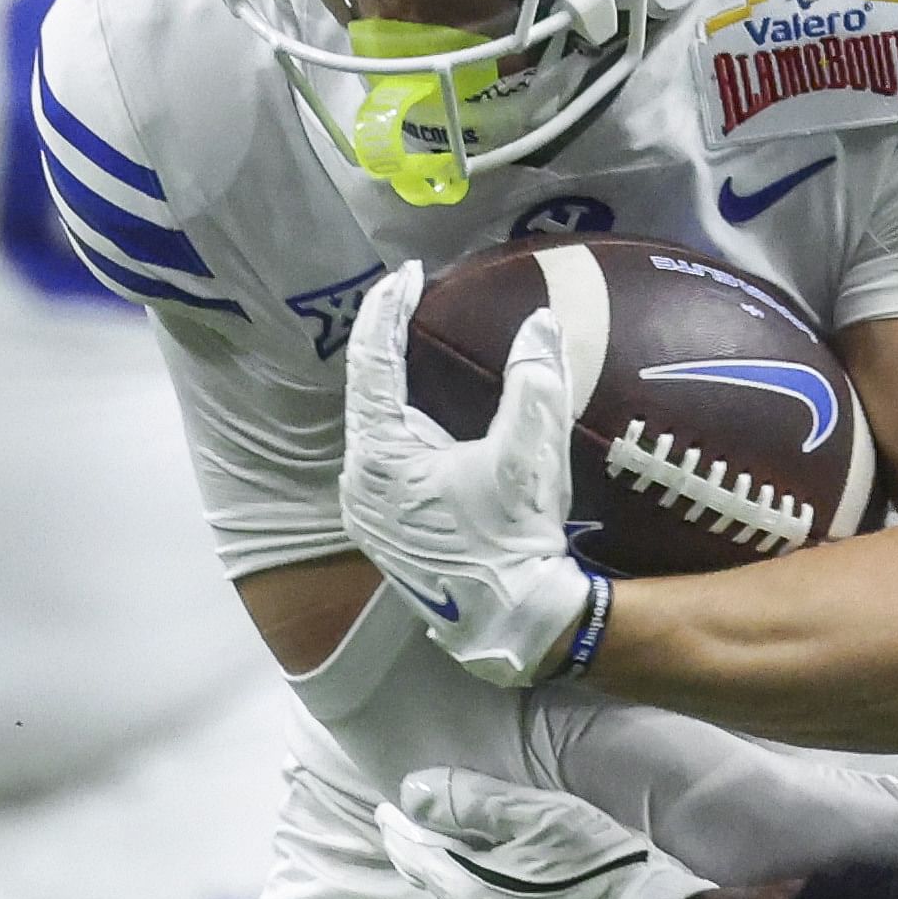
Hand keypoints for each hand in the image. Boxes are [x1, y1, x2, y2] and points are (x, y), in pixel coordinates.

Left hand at [342, 268, 603, 684]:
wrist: (516, 625)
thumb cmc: (516, 541)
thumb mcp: (530, 455)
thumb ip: (534, 380)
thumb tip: (540, 321)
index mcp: (379, 457)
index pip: (373, 362)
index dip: (389, 309)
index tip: (409, 273)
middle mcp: (357, 482)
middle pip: (367, 394)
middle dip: (389, 345)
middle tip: (414, 300)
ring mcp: (366, 512)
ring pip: (376, 429)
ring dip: (397, 390)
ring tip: (421, 348)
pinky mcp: (384, 531)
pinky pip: (386, 460)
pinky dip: (404, 429)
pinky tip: (429, 415)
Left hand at [382, 766, 706, 898]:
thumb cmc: (604, 877)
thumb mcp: (543, 819)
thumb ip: (471, 802)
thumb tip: (410, 790)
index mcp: (464, 893)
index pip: (414, 853)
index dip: (401, 827)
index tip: (389, 811)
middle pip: (442, 892)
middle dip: (439, 865)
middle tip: (446, 840)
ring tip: (493, 882)